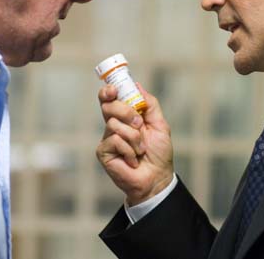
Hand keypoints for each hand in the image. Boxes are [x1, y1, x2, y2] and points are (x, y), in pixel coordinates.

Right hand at [96, 83, 173, 205]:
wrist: (157, 178)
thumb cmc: (159, 154)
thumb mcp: (160, 124)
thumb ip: (150, 104)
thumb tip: (137, 85)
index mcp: (125, 117)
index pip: (110, 99)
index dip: (108, 91)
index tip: (113, 89)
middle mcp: (113, 126)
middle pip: (109, 106)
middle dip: (126, 112)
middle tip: (139, 124)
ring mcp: (107, 139)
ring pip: (114, 124)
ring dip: (134, 137)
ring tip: (140, 149)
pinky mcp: (103, 152)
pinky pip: (115, 140)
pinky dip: (129, 149)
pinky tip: (133, 159)